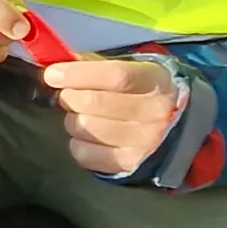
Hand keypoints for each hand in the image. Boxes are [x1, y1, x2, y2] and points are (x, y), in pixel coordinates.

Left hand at [48, 58, 183, 174]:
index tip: (53, 75)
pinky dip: (77, 143)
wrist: (173, 125)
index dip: (79, 74)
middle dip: (70, 96)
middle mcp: (156, 112)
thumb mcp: (131, 68)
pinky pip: (83, 153)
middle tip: (69, 95)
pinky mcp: (130, 163)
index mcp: (156, 81)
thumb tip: (58, 68)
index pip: (116, 76)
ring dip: (73, 119)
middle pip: (93, 102)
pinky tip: (88, 136)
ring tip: (83, 115)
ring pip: (85, 127)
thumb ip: (97, 64)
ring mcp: (145, 141)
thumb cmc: (141, 90)